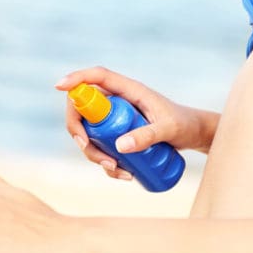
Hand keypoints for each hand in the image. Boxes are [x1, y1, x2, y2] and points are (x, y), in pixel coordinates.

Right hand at [56, 66, 218, 179]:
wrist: (193, 134)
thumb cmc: (184, 124)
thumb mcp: (169, 130)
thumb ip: (148, 135)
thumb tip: (119, 146)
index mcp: (128, 90)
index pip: (96, 77)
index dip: (75, 79)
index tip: (58, 87)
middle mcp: (117, 102)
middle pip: (83, 109)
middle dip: (79, 131)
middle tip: (88, 149)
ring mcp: (115, 119)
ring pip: (89, 133)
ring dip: (94, 154)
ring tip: (117, 171)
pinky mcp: (117, 135)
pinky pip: (101, 148)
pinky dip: (105, 163)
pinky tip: (123, 175)